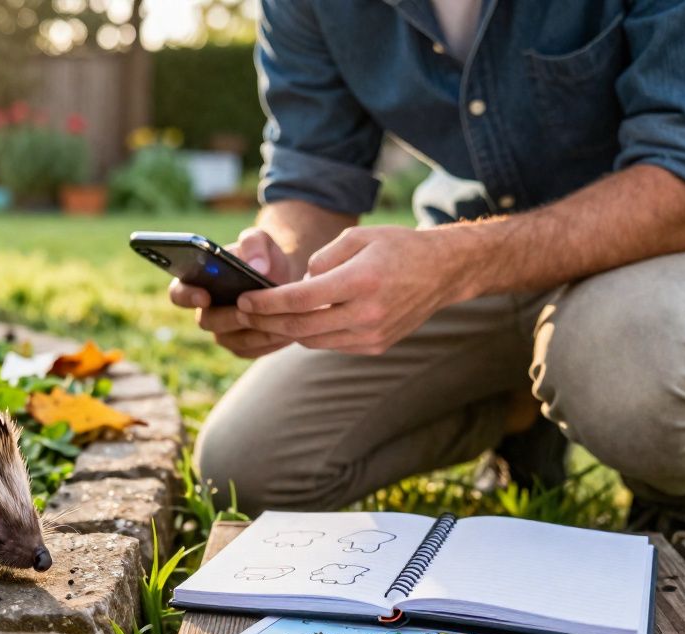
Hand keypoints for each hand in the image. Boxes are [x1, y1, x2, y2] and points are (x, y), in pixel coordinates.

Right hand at [168, 227, 297, 357]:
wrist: (285, 277)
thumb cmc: (263, 256)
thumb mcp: (260, 240)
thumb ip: (254, 243)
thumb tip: (256, 266)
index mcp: (197, 283)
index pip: (178, 293)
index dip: (187, 296)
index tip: (204, 295)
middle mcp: (205, 311)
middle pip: (206, 321)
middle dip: (227, 316)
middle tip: (247, 309)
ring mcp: (222, 333)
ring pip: (231, 340)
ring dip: (254, 329)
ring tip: (277, 317)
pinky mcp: (243, 348)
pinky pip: (251, 350)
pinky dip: (269, 341)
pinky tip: (287, 329)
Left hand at [235, 226, 475, 354]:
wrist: (443, 272)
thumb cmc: (397, 247)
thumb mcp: (358, 236)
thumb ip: (321, 259)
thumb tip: (298, 284)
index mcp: (360, 281)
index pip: (299, 299)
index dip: (266, 303)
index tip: (243, 301)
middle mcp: (367, 313)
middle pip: (300, 327)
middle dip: (265, 322)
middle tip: (241, 315)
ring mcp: (372, 334)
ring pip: (313, 340)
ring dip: (284, 331)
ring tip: (262, 319)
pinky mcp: (376, 346)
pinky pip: (331, 344)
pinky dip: (311, 335)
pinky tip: (297, 323)